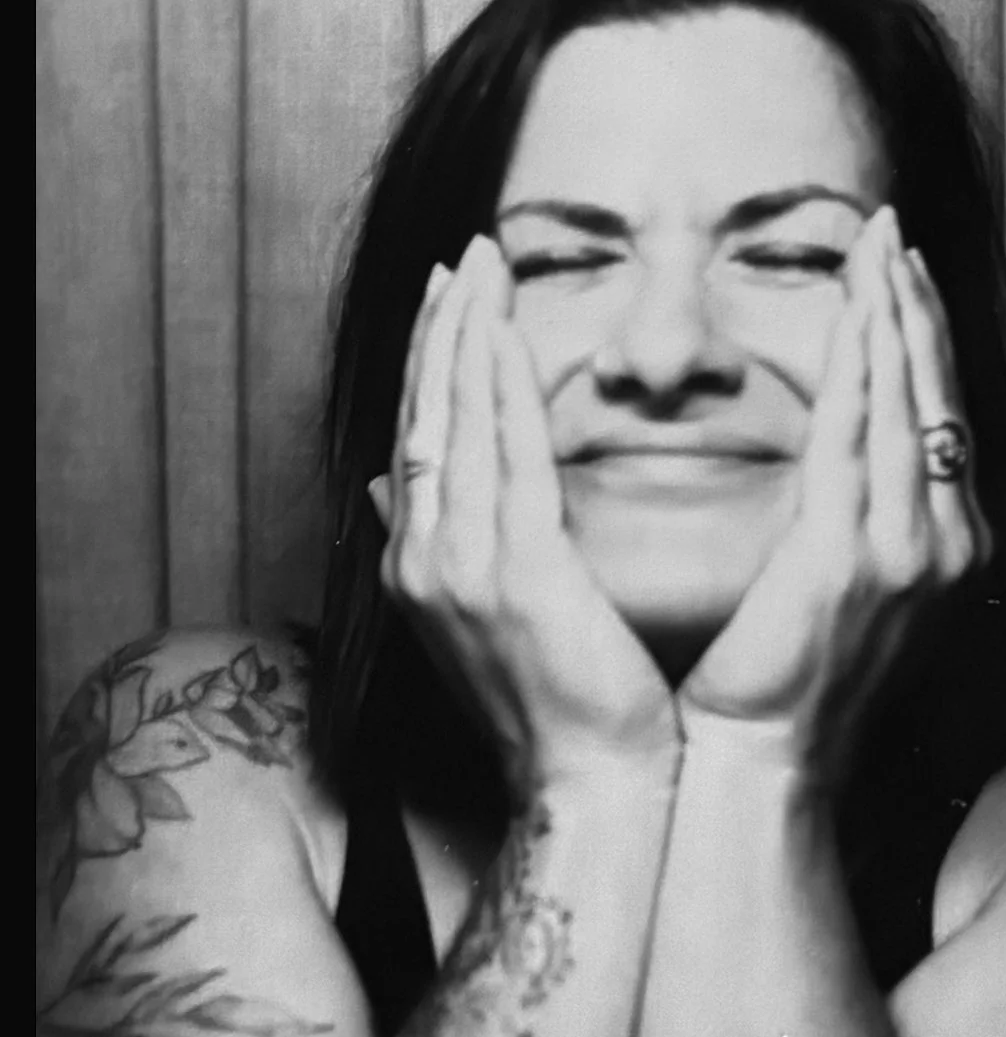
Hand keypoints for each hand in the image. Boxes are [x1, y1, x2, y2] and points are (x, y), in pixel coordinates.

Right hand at [369, 236, 677, 795]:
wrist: (591, 782)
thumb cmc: (557, 702)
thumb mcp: (481, 619)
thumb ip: (434, 544)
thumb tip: (384, 490)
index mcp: (421, 563)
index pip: (420, 436)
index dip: (432, 361)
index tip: (448, 297)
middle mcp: (425, 556)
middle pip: (428, 413)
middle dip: (445, 326)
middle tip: (465, 255)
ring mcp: (462, 564)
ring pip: (459, 419)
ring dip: (470, 333)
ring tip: (484, 265)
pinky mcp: (518, 570)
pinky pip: (509, 453)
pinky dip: (504, 385)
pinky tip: (509, 329)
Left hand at [678, 207, 991, 784]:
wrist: (761, 763)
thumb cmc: (782, 683)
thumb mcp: (837, 594)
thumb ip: (851, 525)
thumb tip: (832, 470)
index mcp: (941, 549)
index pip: (936, 418)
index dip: (922, 340)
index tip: (901, 277)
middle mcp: (943, 543)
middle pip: (933, 395)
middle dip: (913, 305)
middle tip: (892, 234)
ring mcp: (907, 551)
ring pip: (904, 399)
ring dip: (890, 312)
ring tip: (876, 247)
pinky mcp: (850, 554)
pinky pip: (857, 431)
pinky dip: (859, 361)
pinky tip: (853, 305)